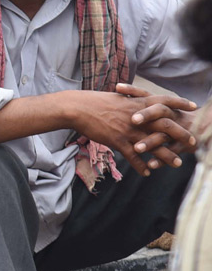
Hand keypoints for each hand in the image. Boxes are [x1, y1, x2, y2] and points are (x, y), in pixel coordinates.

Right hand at [69, 87, 197, 175]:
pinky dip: (141, 166)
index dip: (180, 103)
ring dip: (166, 156)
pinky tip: (147, 173)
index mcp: (137, 103)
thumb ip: (131, 101)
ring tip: (177, 164)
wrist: (77, 108)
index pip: (165, 101)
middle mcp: (137, 117)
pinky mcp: (118, 141)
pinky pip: (133, 157)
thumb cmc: (94, 101)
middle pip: (166, 125)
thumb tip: (137, 101)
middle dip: (181, 134)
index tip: (194, 107)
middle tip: (191, 142)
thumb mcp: (117, 98)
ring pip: (153, 145)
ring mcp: (128, 130)